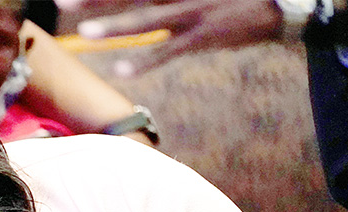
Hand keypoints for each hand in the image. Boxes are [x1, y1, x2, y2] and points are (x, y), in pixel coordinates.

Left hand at [74, 0, 281, 75]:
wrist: (285, 3)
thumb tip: (139, 3)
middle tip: (62, 2)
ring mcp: (194, 10)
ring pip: (147, 18)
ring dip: (115, 25)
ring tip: (85, 32)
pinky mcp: (206, 34)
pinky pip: (170, 49)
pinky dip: (145, 60)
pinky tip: (120, 68)